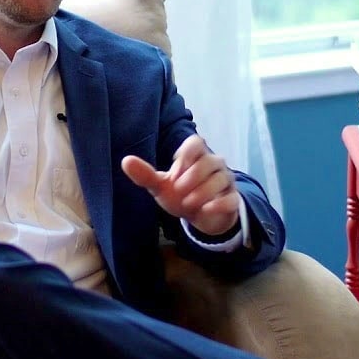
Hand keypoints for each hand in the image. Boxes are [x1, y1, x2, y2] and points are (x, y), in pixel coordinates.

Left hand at [121, 135, 240, 236]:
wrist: (200, 216)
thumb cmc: (181, 194)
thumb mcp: (161, 186)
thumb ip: (145, 174)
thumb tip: (125, 160)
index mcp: (196, 156)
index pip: (196, 142)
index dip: (185, 154)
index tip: (175, 170)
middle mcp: (214, 165)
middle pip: (209, 161)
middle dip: (192, 177)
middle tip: (178, 190)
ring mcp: (226, 182)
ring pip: (221, 179)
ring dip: (202, 192)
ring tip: (188, 203)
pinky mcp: (232, 200)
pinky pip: (231, 198)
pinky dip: (218, 204)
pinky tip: (204, 210)